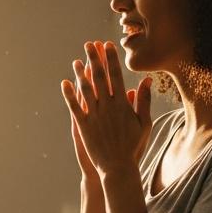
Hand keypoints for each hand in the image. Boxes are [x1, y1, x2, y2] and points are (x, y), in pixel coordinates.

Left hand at [61, 41, 152, 175]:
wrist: (118, 168)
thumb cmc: (133, 146)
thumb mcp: (144, 123)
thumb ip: (144, 101)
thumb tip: (146, 81)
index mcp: (123, 105)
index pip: (116, 76)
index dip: (112, 60)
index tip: (108, 45)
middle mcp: (108, 108)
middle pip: (100, 78)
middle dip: (95, 59)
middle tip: (90, 44)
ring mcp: (94, 117)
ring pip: (86, 90)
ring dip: (81, 74)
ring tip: (77, 60)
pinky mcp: (83, 126)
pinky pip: (74, 108)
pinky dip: (69, 95)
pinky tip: (65, 83)